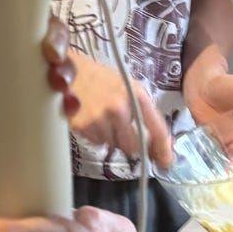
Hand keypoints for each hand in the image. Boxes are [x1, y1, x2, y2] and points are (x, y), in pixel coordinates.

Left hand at [0, 5, 77, 231]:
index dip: (20, 1)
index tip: (38, 15)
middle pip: (25, 39)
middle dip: (51, 40)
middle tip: (53, 59)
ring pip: (38, 72)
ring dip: (61, 70)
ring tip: (62, 87)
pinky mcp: (7, 131)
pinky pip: (40, 111)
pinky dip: (59, 106)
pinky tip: (68, 111)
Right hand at [64, 50, 173, 170]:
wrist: (67, 70)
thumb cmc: (100, 78)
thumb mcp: (128, 87)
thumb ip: (144, 112)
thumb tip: (157, 144)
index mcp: (137, 95)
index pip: (157, 129)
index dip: (163, 149)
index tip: (165, 162)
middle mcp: (120, 108)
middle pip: (134, 145)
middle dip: (129, 143)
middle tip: (120, 130)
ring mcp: (100, 118)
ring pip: (113, 145)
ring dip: (109, 137)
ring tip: (100, 116)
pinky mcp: (83, 126)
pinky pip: (96, 141)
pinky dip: (94, 134)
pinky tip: (89, 118)